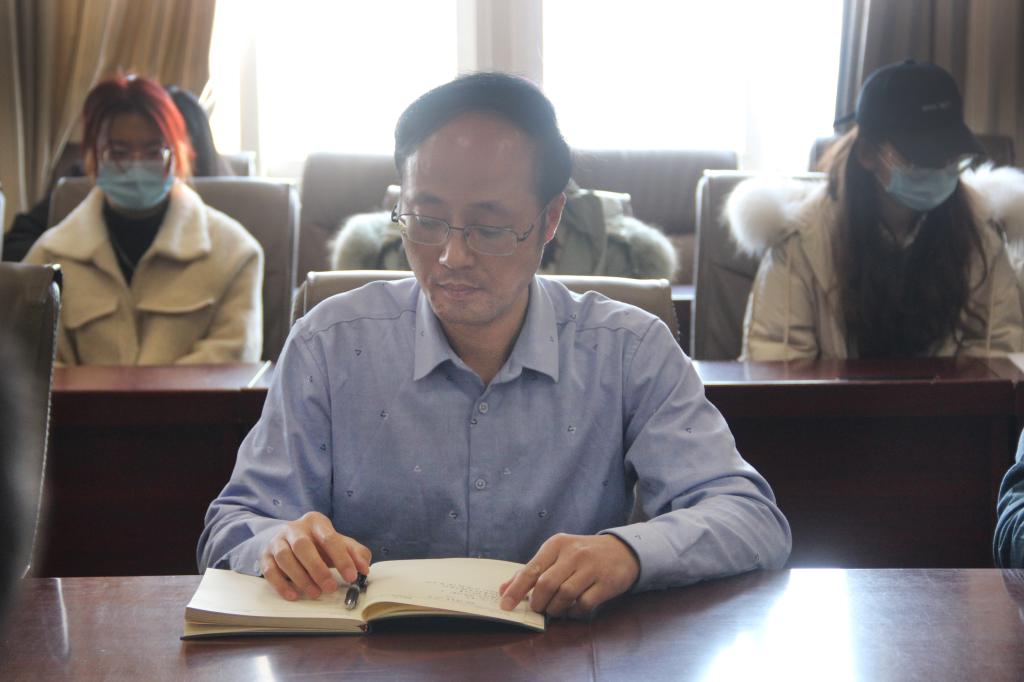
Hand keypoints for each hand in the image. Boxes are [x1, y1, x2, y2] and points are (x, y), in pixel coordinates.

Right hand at [259, 511, 370, 600]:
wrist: (290, 539)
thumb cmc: (319, 543)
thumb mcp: (340, 543)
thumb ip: (355, 553)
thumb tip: (364, 568)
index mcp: (315, 521)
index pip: (329, 538)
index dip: (342, 558)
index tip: (351, 576)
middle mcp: (294, 528)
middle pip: (303, 546)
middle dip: (317, 569)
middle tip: (330, 587)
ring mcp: (277, 541)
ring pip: (284, 557)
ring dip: (300, 578)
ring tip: (315, 593)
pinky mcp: (265, 555)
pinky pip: (269, 570)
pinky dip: (281, 584)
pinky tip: (294, 595)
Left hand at [498, 533, 638, 617]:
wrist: (621, 551)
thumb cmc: (582, 555)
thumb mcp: (556, 555)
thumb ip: (531, 571)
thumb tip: (504, 589)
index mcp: (556, 544)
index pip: (531, 569)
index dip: (516, 590)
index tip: (505, 606)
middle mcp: (573, 553)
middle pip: (546, 585)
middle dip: (538, 603)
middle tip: (537, 609)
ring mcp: (591, 567)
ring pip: (564, 596)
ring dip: (555, 609)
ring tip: (555, 610)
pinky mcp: (606, 582)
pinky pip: (584, 604)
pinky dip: (574, 613)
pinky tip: (572, 610)